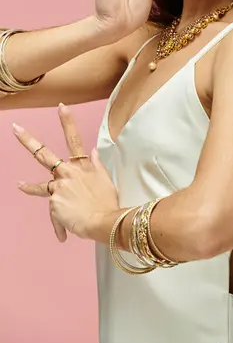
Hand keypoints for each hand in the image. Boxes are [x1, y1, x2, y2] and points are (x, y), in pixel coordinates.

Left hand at [13, 104, 119, 241]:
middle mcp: (66, 173)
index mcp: (81, 166)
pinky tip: (63, 234)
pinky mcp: (53, 203)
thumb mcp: (105, 180)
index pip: (74, 138)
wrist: (103, 221)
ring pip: (39, 187)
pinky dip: (60, 225)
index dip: (67, 121)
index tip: (61, 107)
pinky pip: (55, 216)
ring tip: (19, 184)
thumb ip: (96, 165)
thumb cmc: (107, 202)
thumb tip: (92, 151)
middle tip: (15, 128)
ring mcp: (58, 187)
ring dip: (28, 187)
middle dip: (28, 140)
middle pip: (44, 153)